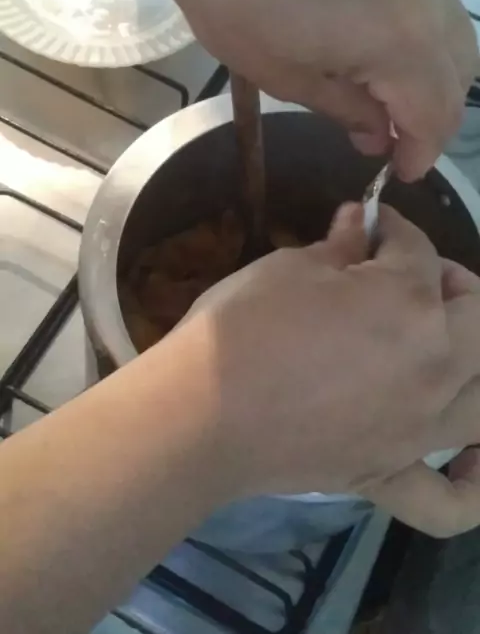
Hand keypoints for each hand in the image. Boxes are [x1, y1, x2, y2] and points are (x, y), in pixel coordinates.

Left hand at [157, 0, 477, 180]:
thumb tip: (379, 135)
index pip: (436, 115)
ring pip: (455, 30)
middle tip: (392, 138)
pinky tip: (379, 38)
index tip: (400, 173)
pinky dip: (422, 29)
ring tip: (386, 93)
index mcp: (405, 42)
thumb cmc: (236, 4)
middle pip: (459, 73)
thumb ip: (348, 110)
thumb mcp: (288, 77)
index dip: (422, 153)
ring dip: (432, 72)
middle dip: (432, 116)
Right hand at [182, 204, 479, 536]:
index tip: (370, 225)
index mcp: (410, 303)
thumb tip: (359, 222)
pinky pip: (449, 501)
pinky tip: (469, 463)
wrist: (200, 413)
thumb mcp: (290, 268)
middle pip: (477, 316)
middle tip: (411, 277)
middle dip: (451, 284)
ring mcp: (419, 429)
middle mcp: (435, 366)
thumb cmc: (244, 326)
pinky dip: (472, 485)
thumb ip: (339, 246)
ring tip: (447, 352)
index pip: (417, 251)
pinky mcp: (389, 474)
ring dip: (476, 367)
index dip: (392, 229)